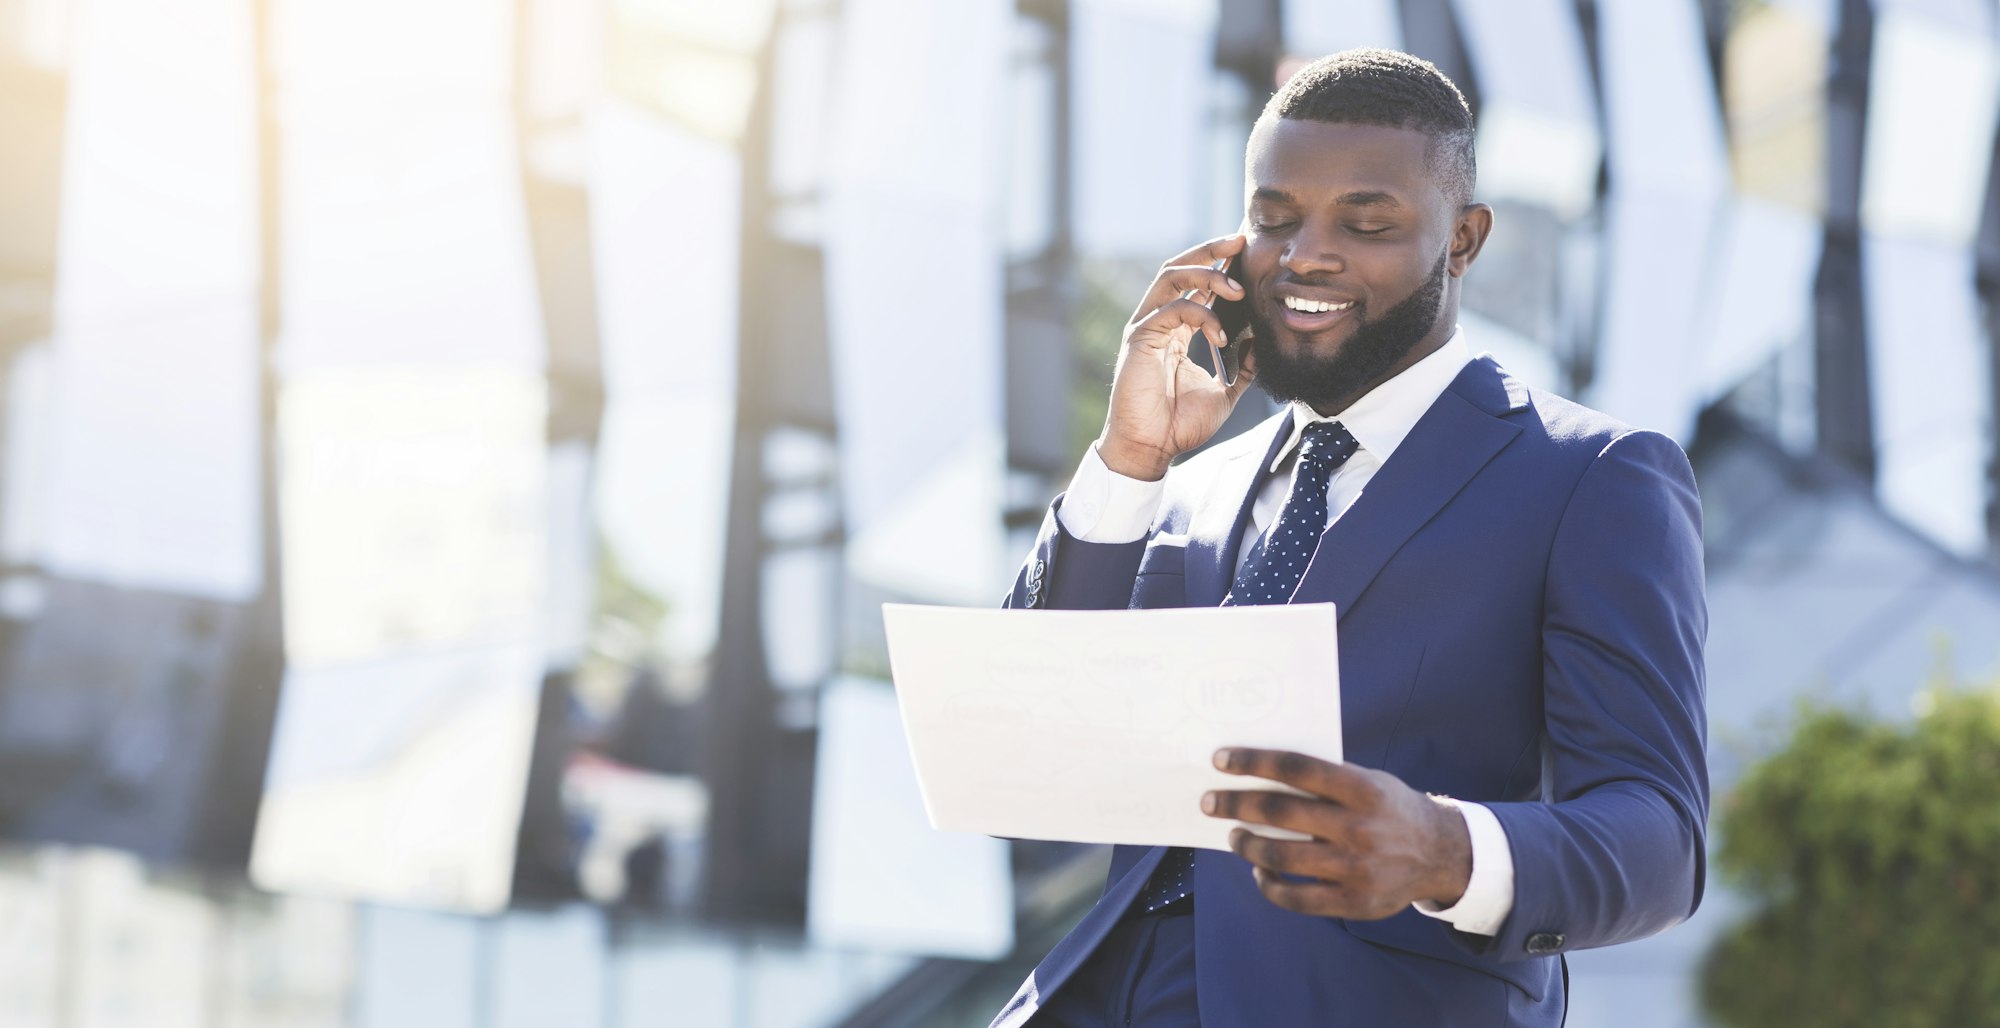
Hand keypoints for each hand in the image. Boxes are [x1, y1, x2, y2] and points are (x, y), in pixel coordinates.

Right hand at [1097, 234, 1260, 480]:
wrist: (1152, 448)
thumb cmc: (1179, 424)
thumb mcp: (1224, 393)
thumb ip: (1242, 368)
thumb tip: (1260, 343)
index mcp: (1175, 330)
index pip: (1195, 285)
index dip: (1218, 264)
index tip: (1246, 252)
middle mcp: (1158, 322)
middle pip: (1179, 268)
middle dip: (1210, 250)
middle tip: (1240, 240)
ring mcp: (1146, 328)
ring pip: (1171, 277)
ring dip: (1206, 274)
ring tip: (1236, 287)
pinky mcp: (1139, 339)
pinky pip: (1171, 310)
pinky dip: (1200, 315)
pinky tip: (1220, 335)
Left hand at [1202, 748, 1472, 920]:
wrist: (1441, 854)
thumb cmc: (1389, 808)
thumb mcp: (1368, 781)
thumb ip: (1323, 780)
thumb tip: (1259, 773)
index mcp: (1362, 789)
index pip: (1295, 769)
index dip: (1253, 762)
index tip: (1220, 760)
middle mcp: (1359, 828)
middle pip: (1281, 813)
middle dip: (1236, 805)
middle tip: (1209, 802)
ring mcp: (1356, 868)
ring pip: (1282, 858)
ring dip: (1247, 845)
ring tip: (1234, 836)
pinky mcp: (1354, 902)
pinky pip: (1297, 898)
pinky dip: (1269, 885)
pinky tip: (1259, 873)